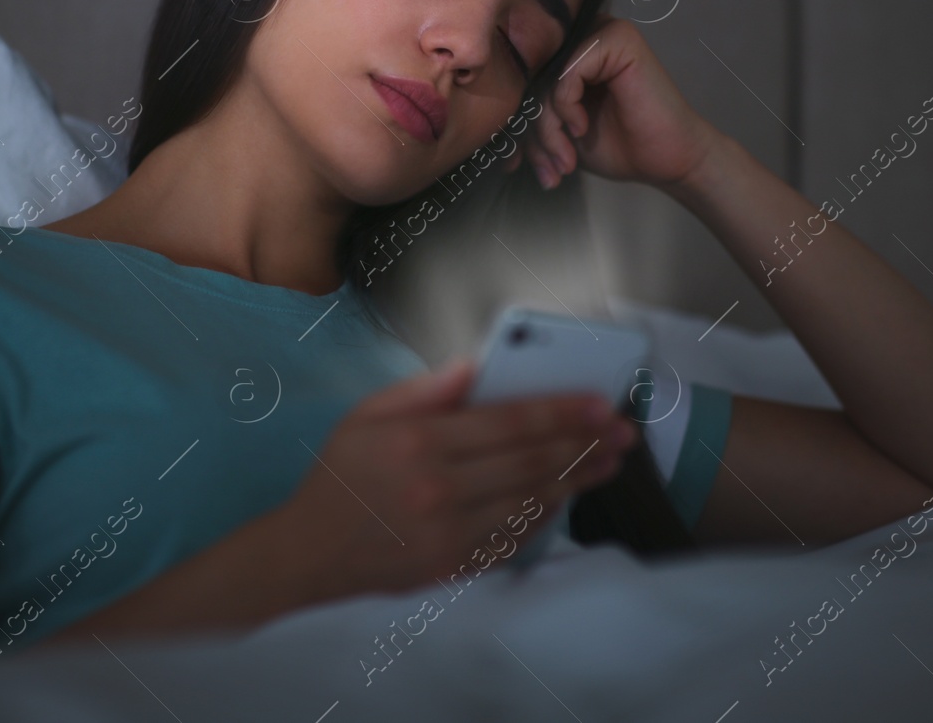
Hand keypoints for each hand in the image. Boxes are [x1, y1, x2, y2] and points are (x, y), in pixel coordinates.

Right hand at [282, 358, 638, 595]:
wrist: (309, 555)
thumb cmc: (340, 478)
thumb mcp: (367, 415)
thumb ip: (425, 389)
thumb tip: (476, 364)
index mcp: (419, 443)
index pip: (509, 422)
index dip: (562, 411)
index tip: (599, 402)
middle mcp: (439, 490)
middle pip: (531, 462)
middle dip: (585, 443)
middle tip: (622, 431)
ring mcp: (450, 534)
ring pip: (532, 501)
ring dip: (577, 480)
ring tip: (609, 461)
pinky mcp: (455, 567)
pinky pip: (515, 538)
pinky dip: (546, 515)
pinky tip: (565, 496)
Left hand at [510, 15, 719, 191]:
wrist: (668, 159)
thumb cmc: (620, 145)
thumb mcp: (560, 131)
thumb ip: (529, 114)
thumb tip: (485, 117)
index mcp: (568, 52)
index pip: (522, 78)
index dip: (515, 121)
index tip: (515, 162)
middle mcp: (583, 35)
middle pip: (531, 77)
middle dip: (531, 131)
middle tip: (547, 167)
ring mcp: (602, 32)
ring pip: (546, 77)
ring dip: (547, 126)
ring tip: (564, 158)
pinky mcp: (618, 40)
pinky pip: (567, 71)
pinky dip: (566, 106)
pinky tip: (582, 127)